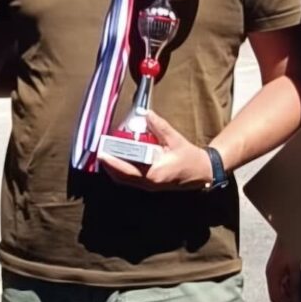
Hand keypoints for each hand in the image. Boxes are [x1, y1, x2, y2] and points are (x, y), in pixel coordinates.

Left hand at [98, 111, 212, 190]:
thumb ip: (160, 127)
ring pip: (124, 180)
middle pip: (121, 176)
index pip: (127, 168)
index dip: (112, 161)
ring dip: (113, 170)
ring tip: (104, 156)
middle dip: (108, 165)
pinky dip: (121, 172)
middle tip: (99, 152)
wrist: (201, 173)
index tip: (102, 152)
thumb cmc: (190, 158)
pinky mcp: (149, 186)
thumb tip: (146, 114)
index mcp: (154, 173)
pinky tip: (116, 162)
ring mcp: (149, 187)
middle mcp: (149, 183)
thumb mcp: (175, 139)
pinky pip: (130, 180)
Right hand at [265, 237, 300, 301]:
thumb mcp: (296, 267)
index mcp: (272, 275)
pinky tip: (297, 290)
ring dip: (288, 297)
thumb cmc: (292, 244)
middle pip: (276, 296)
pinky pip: (282, 282)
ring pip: (279, 290)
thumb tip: (297, 300)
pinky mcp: (279, 266)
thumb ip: (295, 284)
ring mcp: (274, 270)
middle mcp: (271, 273)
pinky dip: (289, 289)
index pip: (276, 298)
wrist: (290, 228)